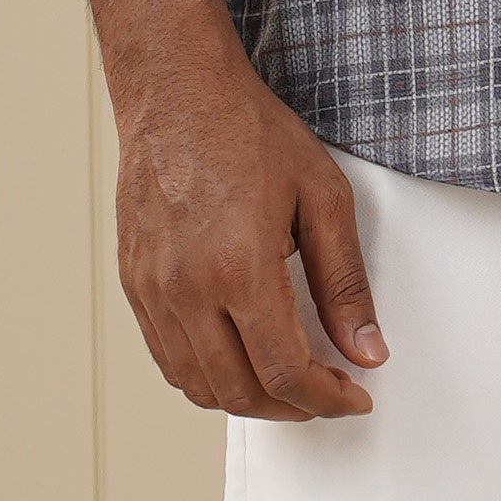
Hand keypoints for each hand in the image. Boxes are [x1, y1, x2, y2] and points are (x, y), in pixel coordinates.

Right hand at [113, 32, 389, 419]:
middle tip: (324, 392)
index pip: (285, 372)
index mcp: (240, 268)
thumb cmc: (246, 131)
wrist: (179, 92)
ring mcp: (154, 291)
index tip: (351, 396)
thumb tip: (366, 349)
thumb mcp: (322, 196)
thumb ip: (345, 282)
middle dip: (291, 408)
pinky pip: (167, 358)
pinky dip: (205, 377)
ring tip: (285, 382)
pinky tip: (235, 359)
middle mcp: (188, 289)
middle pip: (240, 392)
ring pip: (198, 386)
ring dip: (247, 400)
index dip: (326, 399)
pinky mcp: (135, 284)